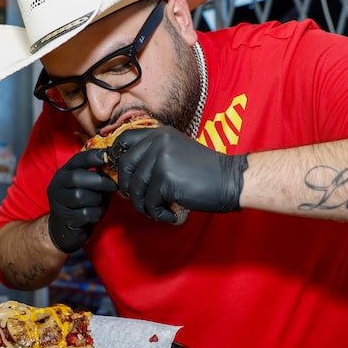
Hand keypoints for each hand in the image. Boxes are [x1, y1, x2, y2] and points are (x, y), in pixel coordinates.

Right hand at [47, 149, 117, 252]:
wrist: (65, 230)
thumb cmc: (81, 205)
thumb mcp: (90, 188)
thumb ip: (99, 177)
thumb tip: (118, 167)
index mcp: (63, 173)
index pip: (77, 159)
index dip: (93, 156)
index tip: (108, 156)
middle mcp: (57, 185)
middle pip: (76, 178)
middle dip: (99, 181)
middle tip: (114, 186)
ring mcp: (58, 202)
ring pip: (81, 196)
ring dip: (96, 200)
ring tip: (99, 204)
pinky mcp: (63, 218)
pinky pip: (85, 214)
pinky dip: (95, 214)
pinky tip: (94, 216)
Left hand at [112, 126, 248, 222]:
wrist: (231, 180)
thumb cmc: (204, 172)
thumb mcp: (176, 152)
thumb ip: (152, 156)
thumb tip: (123, 175)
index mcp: (158, 134)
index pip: (123, 140)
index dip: (116, 158)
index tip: (122, 175)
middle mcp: (156, 142)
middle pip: (123, 167)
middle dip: (128, 188)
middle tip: (142, 199)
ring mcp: (160, 159)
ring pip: (134, 189)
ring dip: (144, 206)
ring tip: (160, 210)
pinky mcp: (165, 179)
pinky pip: (149, 203)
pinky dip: (158, 214)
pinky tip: (172, 214)